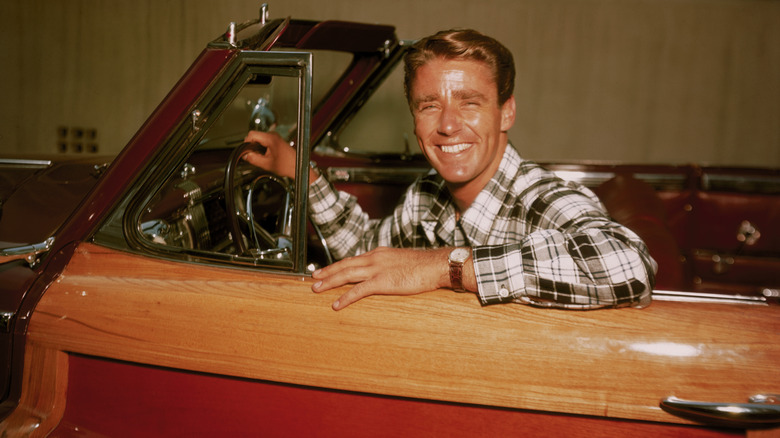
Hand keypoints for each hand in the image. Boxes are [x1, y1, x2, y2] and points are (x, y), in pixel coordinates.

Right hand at [242, 131, 296, 178]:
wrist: (297, 166)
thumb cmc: (286, 165)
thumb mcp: (267, 164)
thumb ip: (254, 159)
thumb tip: (245, 155)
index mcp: (270, 138)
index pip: (252, 134)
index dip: (246, 143)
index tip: (247, 152)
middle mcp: (272, 135)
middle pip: (254, 135)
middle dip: (251, 145)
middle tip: (254, 156)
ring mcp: (274, 136)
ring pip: (258, 138)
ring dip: (256, 147)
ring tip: (261, 156)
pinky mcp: (275, 140)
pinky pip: (263, 140)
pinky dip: (261, 147)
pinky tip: (265, 155)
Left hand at [311, 247, 469, 309]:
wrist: (436, 265)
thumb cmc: (424, 266)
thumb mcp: (402, 261)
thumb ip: (390, 266)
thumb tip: (386, 273)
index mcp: (379, 253)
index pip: (353, 259)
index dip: (338, 265)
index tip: (327, 270)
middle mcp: (374, 258)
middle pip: (345, 265)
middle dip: (328, 272)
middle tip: (314, 277)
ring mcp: (377, 269)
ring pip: (346, 275)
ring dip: (330, 282)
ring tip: (316, 289)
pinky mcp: (382, 282)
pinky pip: (358, 291)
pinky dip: (345, 298)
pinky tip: (335, 304)